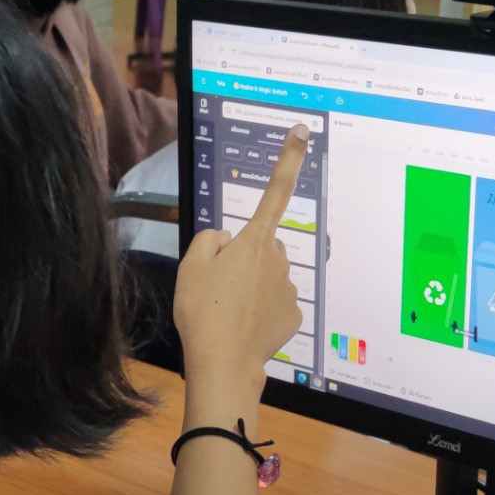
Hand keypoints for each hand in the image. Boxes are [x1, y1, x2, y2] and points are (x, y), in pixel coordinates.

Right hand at [173, 123, 307, 386]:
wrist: (223, 363)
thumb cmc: (202, 311)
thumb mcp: (190, 266)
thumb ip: (208, 241)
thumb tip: (226, 241)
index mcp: (252, 241)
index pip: (274, 192)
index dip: (289, 159)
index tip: (304, 131)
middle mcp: (277, 259)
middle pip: (262, 247)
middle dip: (246, 258)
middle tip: (218, 285)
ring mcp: (288, 288)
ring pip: (269, 277)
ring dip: (252, 287)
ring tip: (228, 310)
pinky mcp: (293, 315)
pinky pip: (275, 304)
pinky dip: (261, 311)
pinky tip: (244, 325)